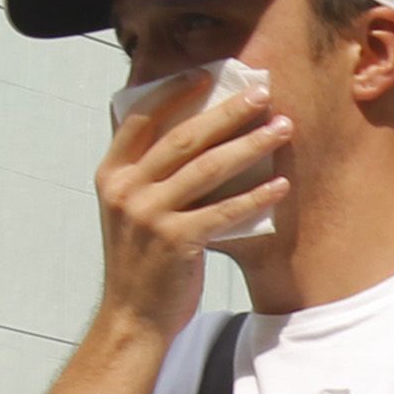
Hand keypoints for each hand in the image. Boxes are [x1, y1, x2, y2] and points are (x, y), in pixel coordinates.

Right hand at [94, 81, 292, 338]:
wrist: (133, 318)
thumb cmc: (142, 262)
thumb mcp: (133, 212)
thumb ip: (152, 177)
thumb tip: (197, 138)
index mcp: (112, 175)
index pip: (141, 118)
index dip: (174, 93)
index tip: (206, 76)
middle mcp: (126, 190)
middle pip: (183, 138)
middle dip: (226, 112)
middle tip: (260, 94)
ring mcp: (149, 215)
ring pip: (208, 168)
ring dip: (250, 145)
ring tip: (282, 128)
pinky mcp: (176, 242)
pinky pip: (224, 211)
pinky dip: (255, 196)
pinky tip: (280, 185)